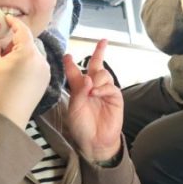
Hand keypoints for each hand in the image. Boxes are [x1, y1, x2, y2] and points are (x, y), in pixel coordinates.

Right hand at [0, 15, 50, 127]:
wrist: (9, 116)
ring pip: (32, 53)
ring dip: (21, 52)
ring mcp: (46, 69)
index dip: (12, 22)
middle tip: (0, 46)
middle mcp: (41, 58)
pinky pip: (37, 63)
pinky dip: (27, 62)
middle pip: (27, 42)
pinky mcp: (46, 78)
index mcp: (28, 52)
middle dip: (14, 40)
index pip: (22, 30)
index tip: (4, 18)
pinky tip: (16, 72)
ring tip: (6, 62)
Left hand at [64, 39, 123, 161]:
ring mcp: (104, 91)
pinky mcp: (115, 97)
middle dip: (100, 52)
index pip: (75, 72)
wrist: (95, 141)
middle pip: (96, 65)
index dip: (71, 63)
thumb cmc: (81, 127)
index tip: (67, 54)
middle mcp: (92, 87)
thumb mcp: (74, 109)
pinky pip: (110, 86)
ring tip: (91, 91)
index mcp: (79, 89)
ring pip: (103, 74)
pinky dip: (102, 88)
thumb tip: (88, 76)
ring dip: (97, 78)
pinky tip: (96, 94)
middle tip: (103, 41)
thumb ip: (79, 91)